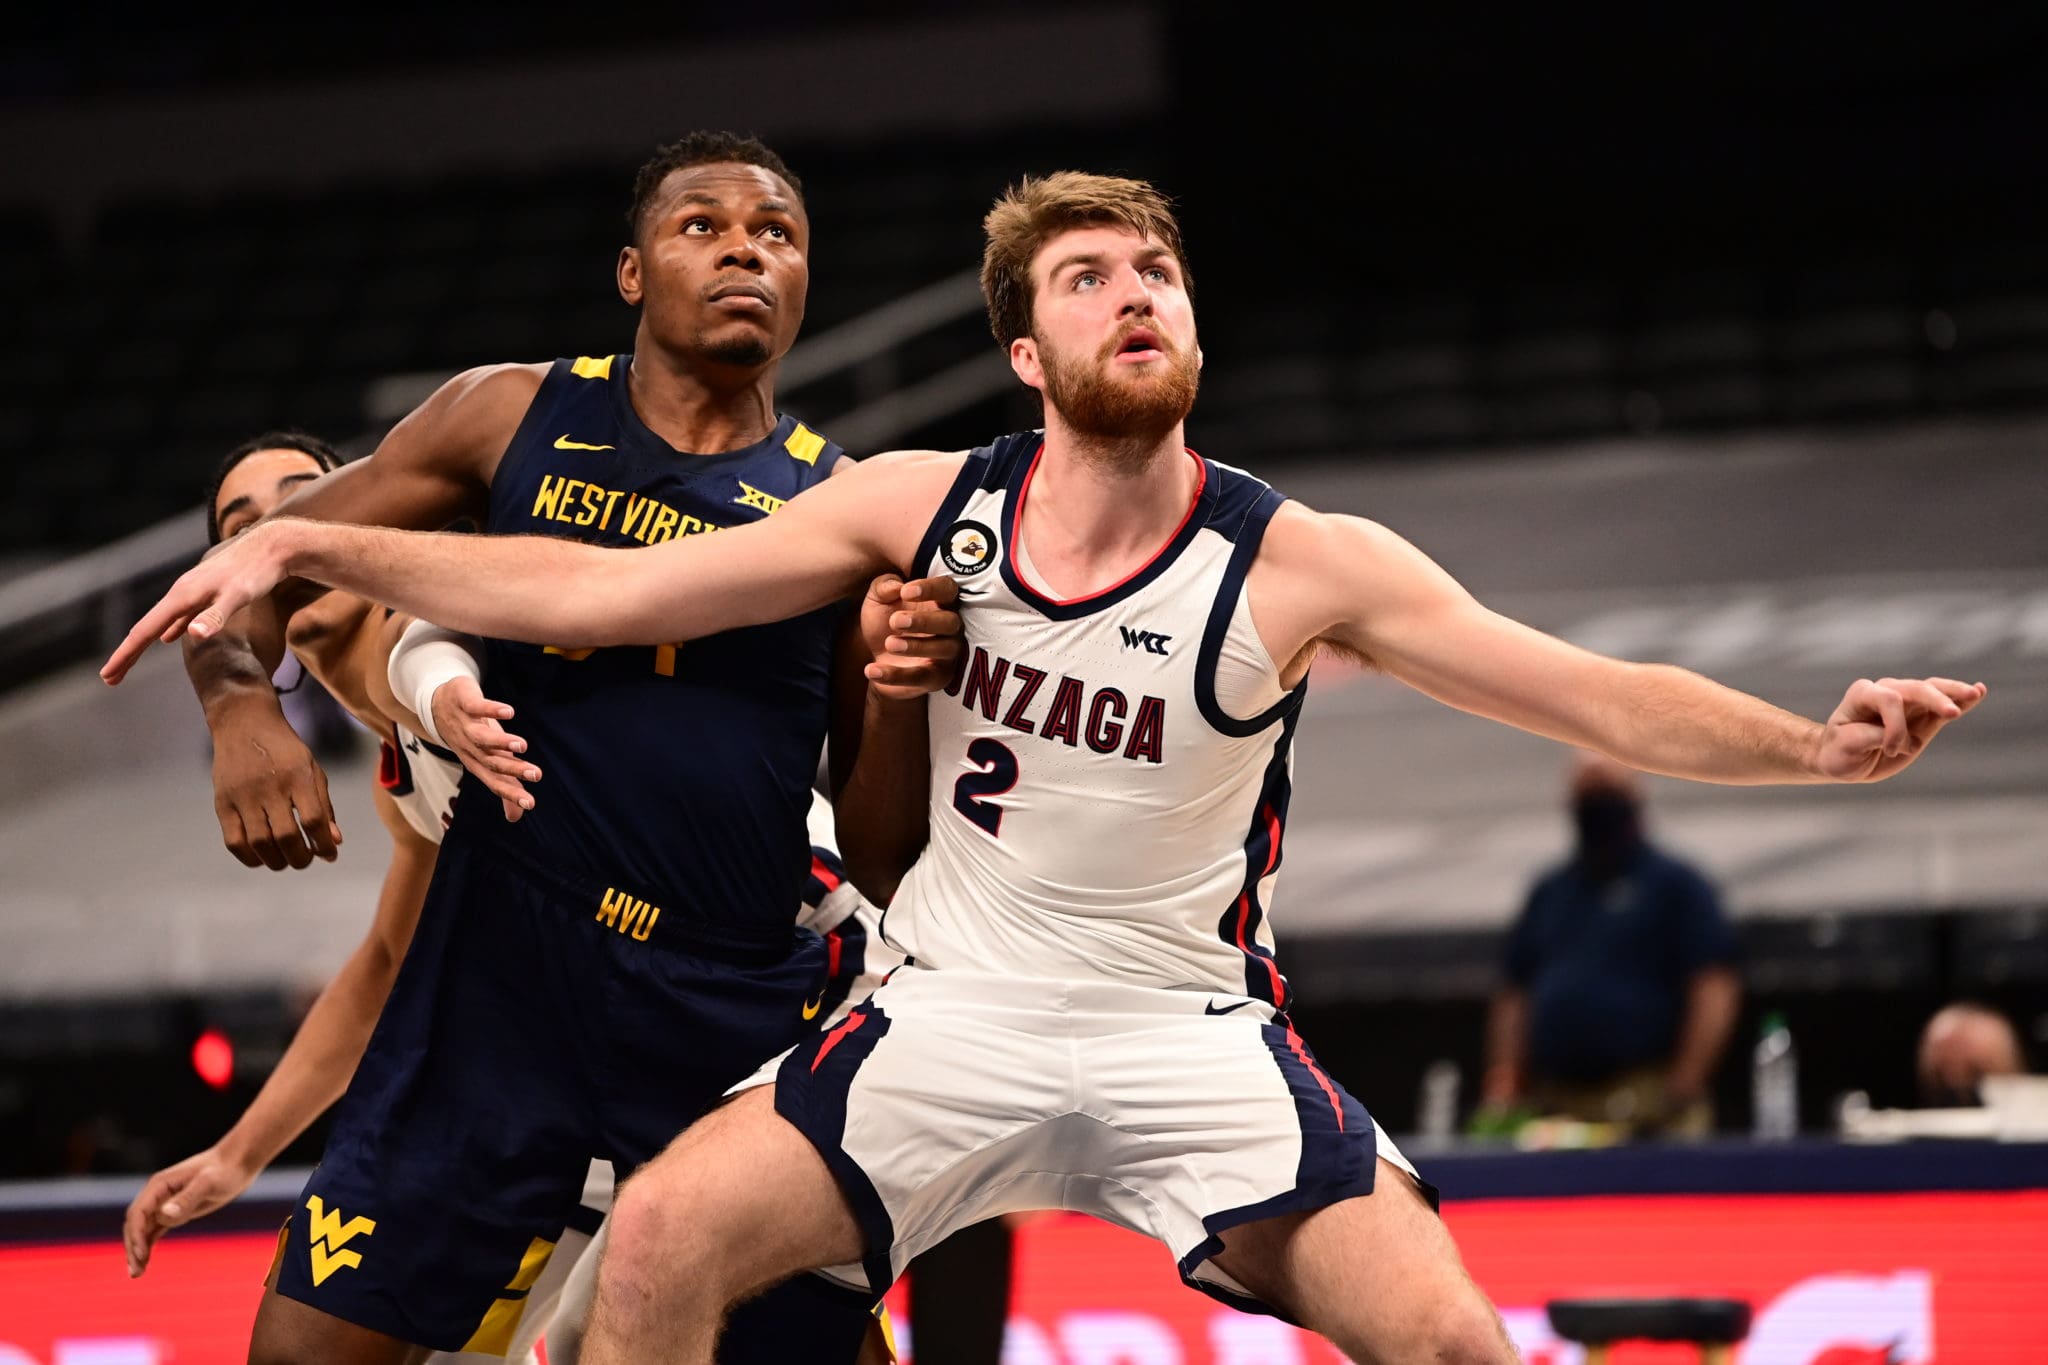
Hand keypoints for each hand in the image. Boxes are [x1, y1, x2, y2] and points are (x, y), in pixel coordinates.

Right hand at [101, 520, 299, 684]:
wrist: (274, 546)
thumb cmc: (257, 572)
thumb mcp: (238, 596)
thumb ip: (214, 616)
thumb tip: (191, 635)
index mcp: (181, 596)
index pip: (145, 631)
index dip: (126, 655)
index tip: (108, 676)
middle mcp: (181, 593)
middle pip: (147, 628)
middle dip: (128, 654)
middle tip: (110, 679)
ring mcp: (192, 592)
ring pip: (161, 622)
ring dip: (145, 644)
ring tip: (131, 662)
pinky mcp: (206, 593)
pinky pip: (179, 616)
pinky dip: (168, 630)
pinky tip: (169, 638)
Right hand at [122, 1145, 259, 1277]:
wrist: (239, 1162)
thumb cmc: (225, 1170)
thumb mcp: (209, 1183)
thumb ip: (187, 1198)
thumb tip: (163, 1215)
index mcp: (159, 1184)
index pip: (138, 1213)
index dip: (136, 1234)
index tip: (141, 1255)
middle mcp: (157, 1194)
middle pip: (135, 1223)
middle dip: (133, 1247)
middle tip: (136, 1272)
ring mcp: (165, 1203)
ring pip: (143, 1229)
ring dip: (137, 1250)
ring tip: (137, 1274)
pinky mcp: (176, 1211)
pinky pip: (155, 1230)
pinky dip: (148, 1244)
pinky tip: (145, 1262)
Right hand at [208, 698, 340, 868]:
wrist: (244, 724)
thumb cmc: (286, 751)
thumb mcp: (312, 770)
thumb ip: (324, 806)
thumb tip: (335, 842)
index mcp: (297, 776)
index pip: (313, 820)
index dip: (323, 844)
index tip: (329, 855)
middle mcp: (270, 787)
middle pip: (287, 836)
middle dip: (301, 858)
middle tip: (306, 860)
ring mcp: (243, 795)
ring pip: (260, 843)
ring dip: (277, 861)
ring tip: (286, 861)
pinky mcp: (222, 802)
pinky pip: (234, 841)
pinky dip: (250, 858)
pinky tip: (262, 858)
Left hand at [431, 675, 537, 821]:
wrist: (438, 704)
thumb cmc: (471, 735)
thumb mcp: (489, 759)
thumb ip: (504, 784)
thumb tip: (516, 817)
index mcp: (477, 763)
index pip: (494, 782)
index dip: (511, 793)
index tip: (531, 803)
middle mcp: (469, 748)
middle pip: (491, 762)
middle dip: (513, 769)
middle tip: (536, 774)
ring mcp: (466, 725)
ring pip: (482, 738)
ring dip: (501, 742)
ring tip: (522, 745)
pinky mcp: (465, 703)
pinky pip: (477, 708)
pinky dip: (491, 710)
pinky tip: (510, 712)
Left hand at [860, 574, 962, 701]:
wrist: (877, 656)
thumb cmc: (885, 620)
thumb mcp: (878, 600)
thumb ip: (883, 587)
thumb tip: (895, 586)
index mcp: (941, 601)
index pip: (948, 589)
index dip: (931, 588)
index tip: (906, 592)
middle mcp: (951, 628)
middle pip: (951, 622)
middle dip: (924, 621)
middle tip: (895, 621)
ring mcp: (947, 655)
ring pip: (942, 650)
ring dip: (916, 647)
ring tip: (889, 644)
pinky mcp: (936, 678)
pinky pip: (921, 678)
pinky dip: (895, 676)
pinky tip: (872, 670)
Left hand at [1814, 676, 1986, 781]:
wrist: (1842, 758)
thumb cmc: (1840, 751)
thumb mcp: (1846, 747)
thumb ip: (1870, 737)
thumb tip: (1901, 739)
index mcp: (1862, 694)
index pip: (1888, 699)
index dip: (1893, 726)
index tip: (1887, 750)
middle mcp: (1886, 691)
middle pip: (1915, 688)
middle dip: (1934, 699)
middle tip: (1952, 713)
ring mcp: (1906, 701)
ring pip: (1933, 690)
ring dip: (1954, 693)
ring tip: (1975, 693)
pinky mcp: (1922, 716)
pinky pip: (1943, 705)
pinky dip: (1960, 700)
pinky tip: (1978, 692)